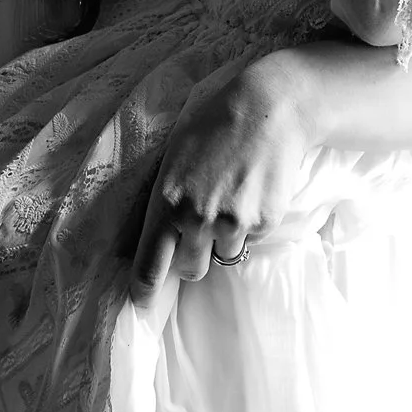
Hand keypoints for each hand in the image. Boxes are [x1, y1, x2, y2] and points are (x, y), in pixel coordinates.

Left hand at [129, 58, 315, 305]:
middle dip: (193, 256)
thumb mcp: (174, 158)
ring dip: (225, 238)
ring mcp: (234, 223)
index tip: (142, 302)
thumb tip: (153, 239)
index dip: (144, 290)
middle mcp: (197, 220)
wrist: (269, 108)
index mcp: (167, 203)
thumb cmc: (215, 126)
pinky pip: (252, 238)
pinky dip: (252, 223)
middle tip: (202, 226)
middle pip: (191, 270)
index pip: (149, 266)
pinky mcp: (264, 221)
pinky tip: (253, 189)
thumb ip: (163, 201)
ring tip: (232, 196)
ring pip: (225, 256)